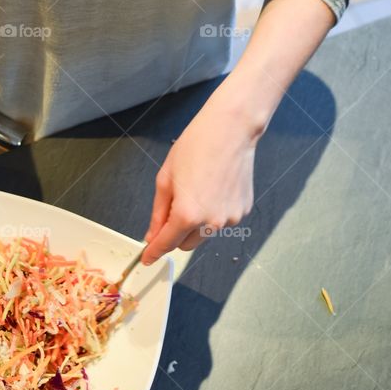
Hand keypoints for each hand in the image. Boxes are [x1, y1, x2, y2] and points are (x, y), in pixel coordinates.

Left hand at [142, 95, 262, 264]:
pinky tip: (213, 189)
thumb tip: (153, 235)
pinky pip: (221, 222)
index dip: (154, 252)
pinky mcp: (243, 211)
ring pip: (204, 235)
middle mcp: (211, 222)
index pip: (166, 244)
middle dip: (175, 235)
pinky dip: (213, 214)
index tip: (147, 258)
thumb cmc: (195, 148)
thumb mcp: (165, 180)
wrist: (231, 130)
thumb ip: (158, 213)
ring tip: (197, 191)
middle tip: (172, 209)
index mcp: (187, 215)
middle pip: (185, 244)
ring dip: (195, 224)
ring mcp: (230, 218)